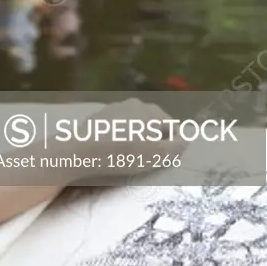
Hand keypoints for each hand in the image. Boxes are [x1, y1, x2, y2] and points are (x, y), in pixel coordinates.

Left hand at [72, 98, 186, 176]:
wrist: (80, 150)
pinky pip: (117, 127)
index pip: (173, 128)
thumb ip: (175, 148)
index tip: (162, 161)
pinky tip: (111, 151)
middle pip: (154, 124)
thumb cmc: (123, 154)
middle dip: (153, 140)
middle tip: (145, 161)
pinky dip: (119, 137)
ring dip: (136, 138)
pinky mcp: (100, 116)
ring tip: (126, 157)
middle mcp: (138, 104)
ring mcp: (117, 107)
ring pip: (135, 124)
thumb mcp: (155, 156)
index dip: (171, 145)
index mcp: (154, 112)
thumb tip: (186, 140)